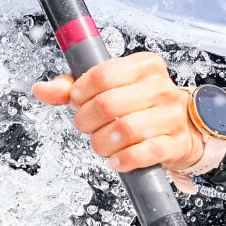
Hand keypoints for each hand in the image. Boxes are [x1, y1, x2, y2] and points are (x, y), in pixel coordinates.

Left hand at [33, 51, 204, 174]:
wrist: (183, 129)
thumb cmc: (140, 106)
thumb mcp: (110, 88)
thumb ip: (74, 87)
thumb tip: (42, 89)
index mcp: (145, 66)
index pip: (104, 74)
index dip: (82, 91)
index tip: (77, 101)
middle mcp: (161, 87)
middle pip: (109, 103)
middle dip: (87, 120)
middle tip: (86, 126)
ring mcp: (172, 116)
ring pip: (125, 129)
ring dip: (103, 142)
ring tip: (101, 143)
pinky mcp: (176, 143)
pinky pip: (144, 153)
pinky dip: (123, 159)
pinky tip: (116, 159)